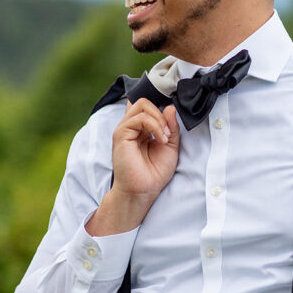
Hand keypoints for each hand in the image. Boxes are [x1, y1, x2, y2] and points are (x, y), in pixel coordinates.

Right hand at [86, 100, 179, 235]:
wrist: (144, 190)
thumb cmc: (154, 173)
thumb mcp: (170, 146)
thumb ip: (171, 127)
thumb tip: (170, 107)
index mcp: (141, 129)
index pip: (147, 107)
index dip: (161, 111)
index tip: (171, 128)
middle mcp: (131, 127)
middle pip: (144, 102)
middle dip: (161, 114)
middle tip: (168, 133)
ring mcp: (124, 129)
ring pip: (142, 105)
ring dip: (159, 120)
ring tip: (165, 137)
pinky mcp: (121, 134)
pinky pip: (139, 118)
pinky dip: (154, 125)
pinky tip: (160, 139)